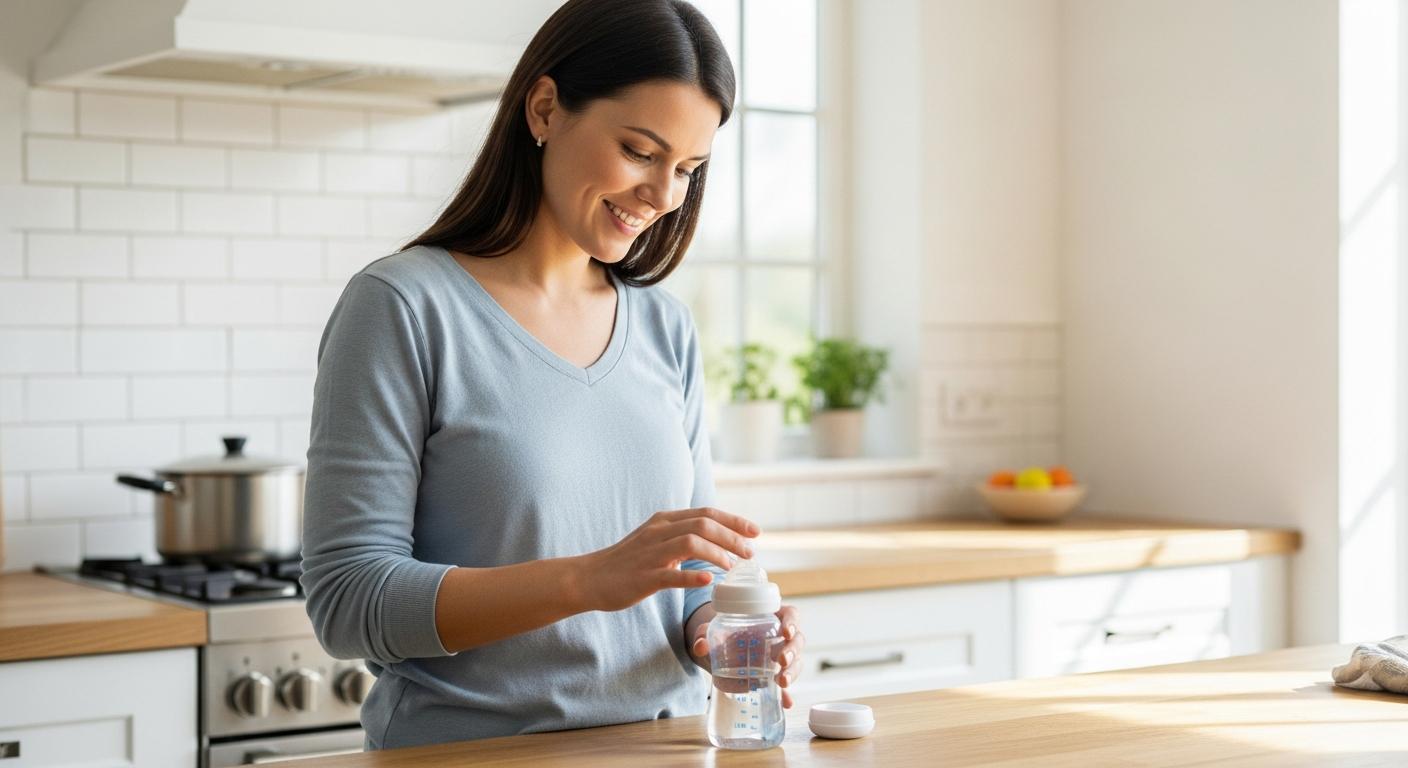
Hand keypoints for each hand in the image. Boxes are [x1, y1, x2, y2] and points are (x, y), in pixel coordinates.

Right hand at [577, 507, 757, 612]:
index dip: (734, 521)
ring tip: (732, 567)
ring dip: (717, 553)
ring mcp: (650, 554)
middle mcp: (659, 532)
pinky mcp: (642, 577)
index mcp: (665, 521)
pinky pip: (670, 574)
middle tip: (750, 553)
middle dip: (732, 537)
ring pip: (690, 543)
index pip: (706, 513)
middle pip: (703, 525)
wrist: (589, 577)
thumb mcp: (656, 540)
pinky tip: (708, 580)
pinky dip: (692, 575)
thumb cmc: (627, 562)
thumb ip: (682, 537)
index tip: (756, 532)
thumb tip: (715, 542)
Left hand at [689, 603, 805, 708]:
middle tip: (781, 660)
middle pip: (797, 639)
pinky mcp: (775, 675)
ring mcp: (780, 656)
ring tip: (782, 682)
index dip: (792, 621)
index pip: (790, 614)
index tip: (786, 632)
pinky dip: (786, 694)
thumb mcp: (710, 631)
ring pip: (796, 661)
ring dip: (792, 671)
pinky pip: (786, 683)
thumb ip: (703, 636)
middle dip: (792, 651)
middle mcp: (779, 636)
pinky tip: (785, 702)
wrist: (717, 651)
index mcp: (770, 616)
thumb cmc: (721, 634)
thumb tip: (700, 646)